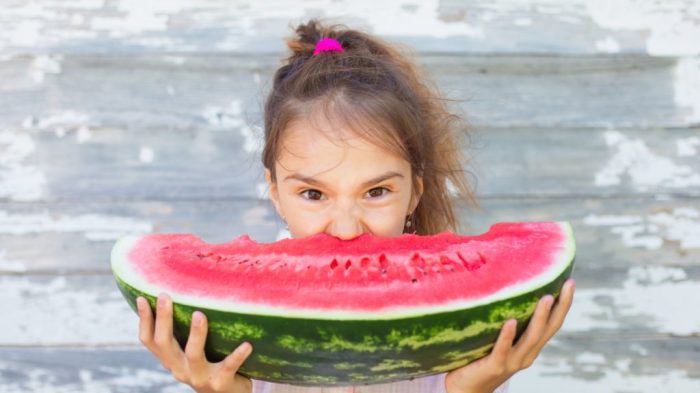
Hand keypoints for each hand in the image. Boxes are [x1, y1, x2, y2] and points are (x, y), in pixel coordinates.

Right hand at [136, 293, 253, 392]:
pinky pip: (228, 366)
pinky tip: (247, 344)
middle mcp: (180, 369)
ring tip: (200, 314)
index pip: (150, 340)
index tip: (141, 297)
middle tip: (165, 295)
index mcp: (171, 360)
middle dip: (164, 319)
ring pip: (193, 354)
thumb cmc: (211, 366)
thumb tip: (183, 295)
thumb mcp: (192, 352)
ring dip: (196, 334)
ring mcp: (199, 377)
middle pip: (165, 343)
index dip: (144, 320)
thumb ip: (184, 334)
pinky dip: (237, 355)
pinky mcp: (220, 383)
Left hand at [444, 279, 575, 392]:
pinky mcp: (495, 366)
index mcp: (530, 347)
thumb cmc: (479, 359)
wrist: (467, 390)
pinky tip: (511, 321)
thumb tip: (499, 286)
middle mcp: (526, 355)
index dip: (563, 305)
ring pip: (531, 339)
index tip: (570, 282)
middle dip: (560, 306)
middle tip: (568, 284)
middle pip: (548, 329)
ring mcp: (512, 362)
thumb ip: (502, 320)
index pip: (551, 324)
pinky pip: (503, 350)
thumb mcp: (497, 339)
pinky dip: (508, 336)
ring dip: (540, 318)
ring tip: (546, 297)